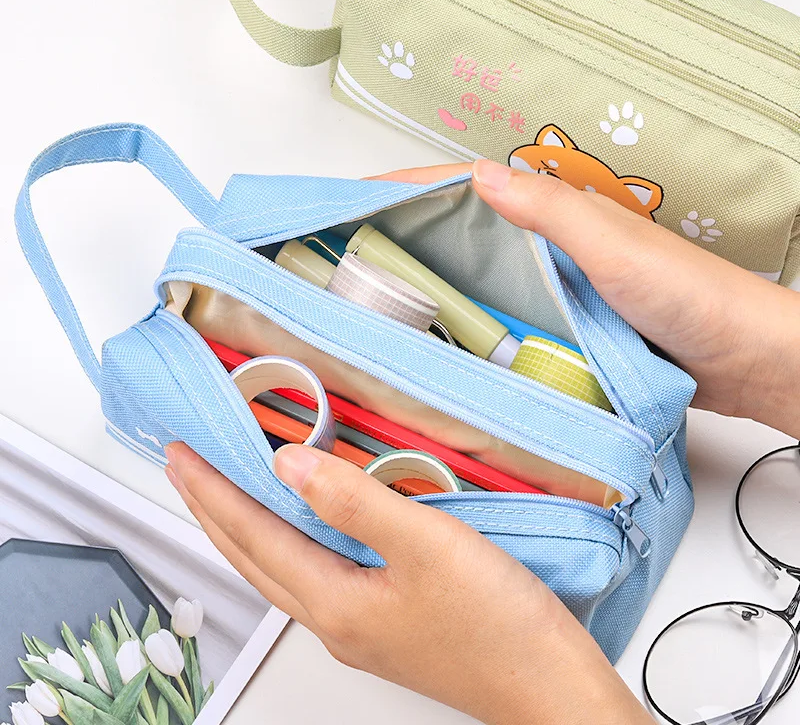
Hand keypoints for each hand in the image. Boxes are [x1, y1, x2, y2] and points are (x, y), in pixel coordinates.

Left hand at [164, 441, 651, 724]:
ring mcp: (357, 628)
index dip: (211, 492)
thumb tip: (289, 466)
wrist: (548, 685)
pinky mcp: (383, 625)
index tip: (181, 457)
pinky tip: (301, 529)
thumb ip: (355, 502)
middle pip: (252, 559)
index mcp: (335, 602)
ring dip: (244, 529)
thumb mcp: (428, 544)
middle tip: (186, 471)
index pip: (252, 535)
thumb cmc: (498, 622)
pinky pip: (311, 575)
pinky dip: (286, 542)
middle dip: (211, 511)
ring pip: (278, 570)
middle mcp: (335, 620)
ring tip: (225, 495)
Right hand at [373, 161, 799, 439]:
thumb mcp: (613, 245)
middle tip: (338, 258)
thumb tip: (477, 175)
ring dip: (419, 283)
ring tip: (364, 302)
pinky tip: (428, 345)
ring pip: (466, 278)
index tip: (343, 202)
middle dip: (395, 237)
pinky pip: (491, 320)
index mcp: (549, 216)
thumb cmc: (685, 294)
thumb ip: (550, 211)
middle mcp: (539, 248)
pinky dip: (455, 325)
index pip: (458, 189)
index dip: (399, 191)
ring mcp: (543, 290)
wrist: (738, 356)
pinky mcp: (552, 328)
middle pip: (451, 233)